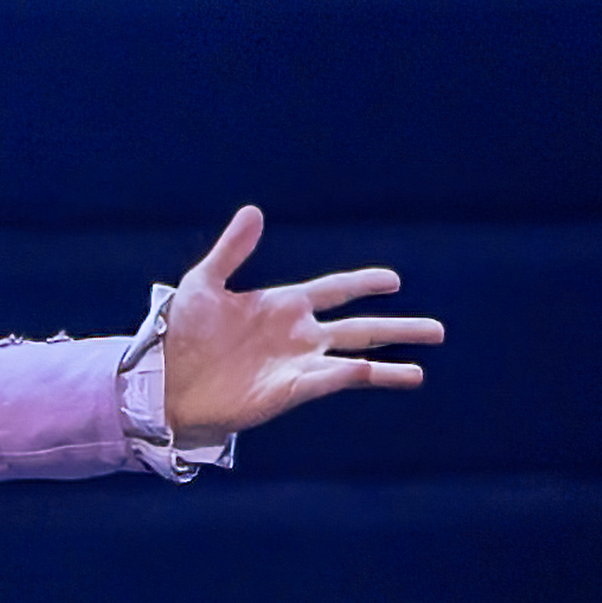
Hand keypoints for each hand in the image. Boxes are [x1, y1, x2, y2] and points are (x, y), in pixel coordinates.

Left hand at [156, 208, 439, 444]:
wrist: (163, 380)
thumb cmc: (179, 333)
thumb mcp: (204, 283)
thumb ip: (232, 250)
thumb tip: (253, 212)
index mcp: (283, 305)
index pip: (335, 290)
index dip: (363, 283)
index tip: (393, 280)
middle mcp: (298, 335)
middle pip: (360, 328)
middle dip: (398, 328)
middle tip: (438, 330)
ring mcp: (297, 364)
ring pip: (355, 360)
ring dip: (389, 363)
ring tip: (421, 369)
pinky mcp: (288, 390)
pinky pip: (327, 379)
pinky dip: (351, 374)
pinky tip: (373, 371)